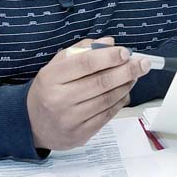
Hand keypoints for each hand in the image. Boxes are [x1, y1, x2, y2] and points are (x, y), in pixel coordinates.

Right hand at [27, 36, 150, 149]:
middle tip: (143, 63)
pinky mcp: (80, 134)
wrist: (33, 123)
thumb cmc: (50, 89)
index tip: (125, 52)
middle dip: (127, 70)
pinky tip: (125, 91)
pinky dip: (120, 101)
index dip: (109, 56)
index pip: (85, 63)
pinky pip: (108, 115)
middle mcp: (58, 99)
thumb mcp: (57, 65)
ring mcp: (70, 119)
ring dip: (126, 85)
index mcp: (51, 77)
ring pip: (107, 99)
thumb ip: (83, 50)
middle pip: (101, 82)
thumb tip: (110, 43)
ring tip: (135, 75)